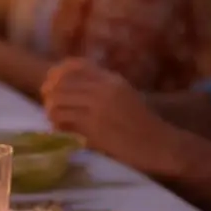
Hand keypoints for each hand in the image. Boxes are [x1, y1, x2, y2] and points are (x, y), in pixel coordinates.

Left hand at [42, 60, 180, 174]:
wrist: (160, 145)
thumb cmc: (143, 122)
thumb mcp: (125, 94)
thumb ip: (101, 85)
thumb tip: (67, 83)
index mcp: (111, 79)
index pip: (74, 66)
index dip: (56, 73)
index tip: (50, 83)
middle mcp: (103, 90)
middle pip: (60, 84)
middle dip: (49, 95)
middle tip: (49, 106)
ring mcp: (97, 109)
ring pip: (57, 103)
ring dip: (52, 112)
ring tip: (55, 120)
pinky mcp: (94, 129)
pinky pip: (64, 122)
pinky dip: (58, 126)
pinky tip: (61, 131)